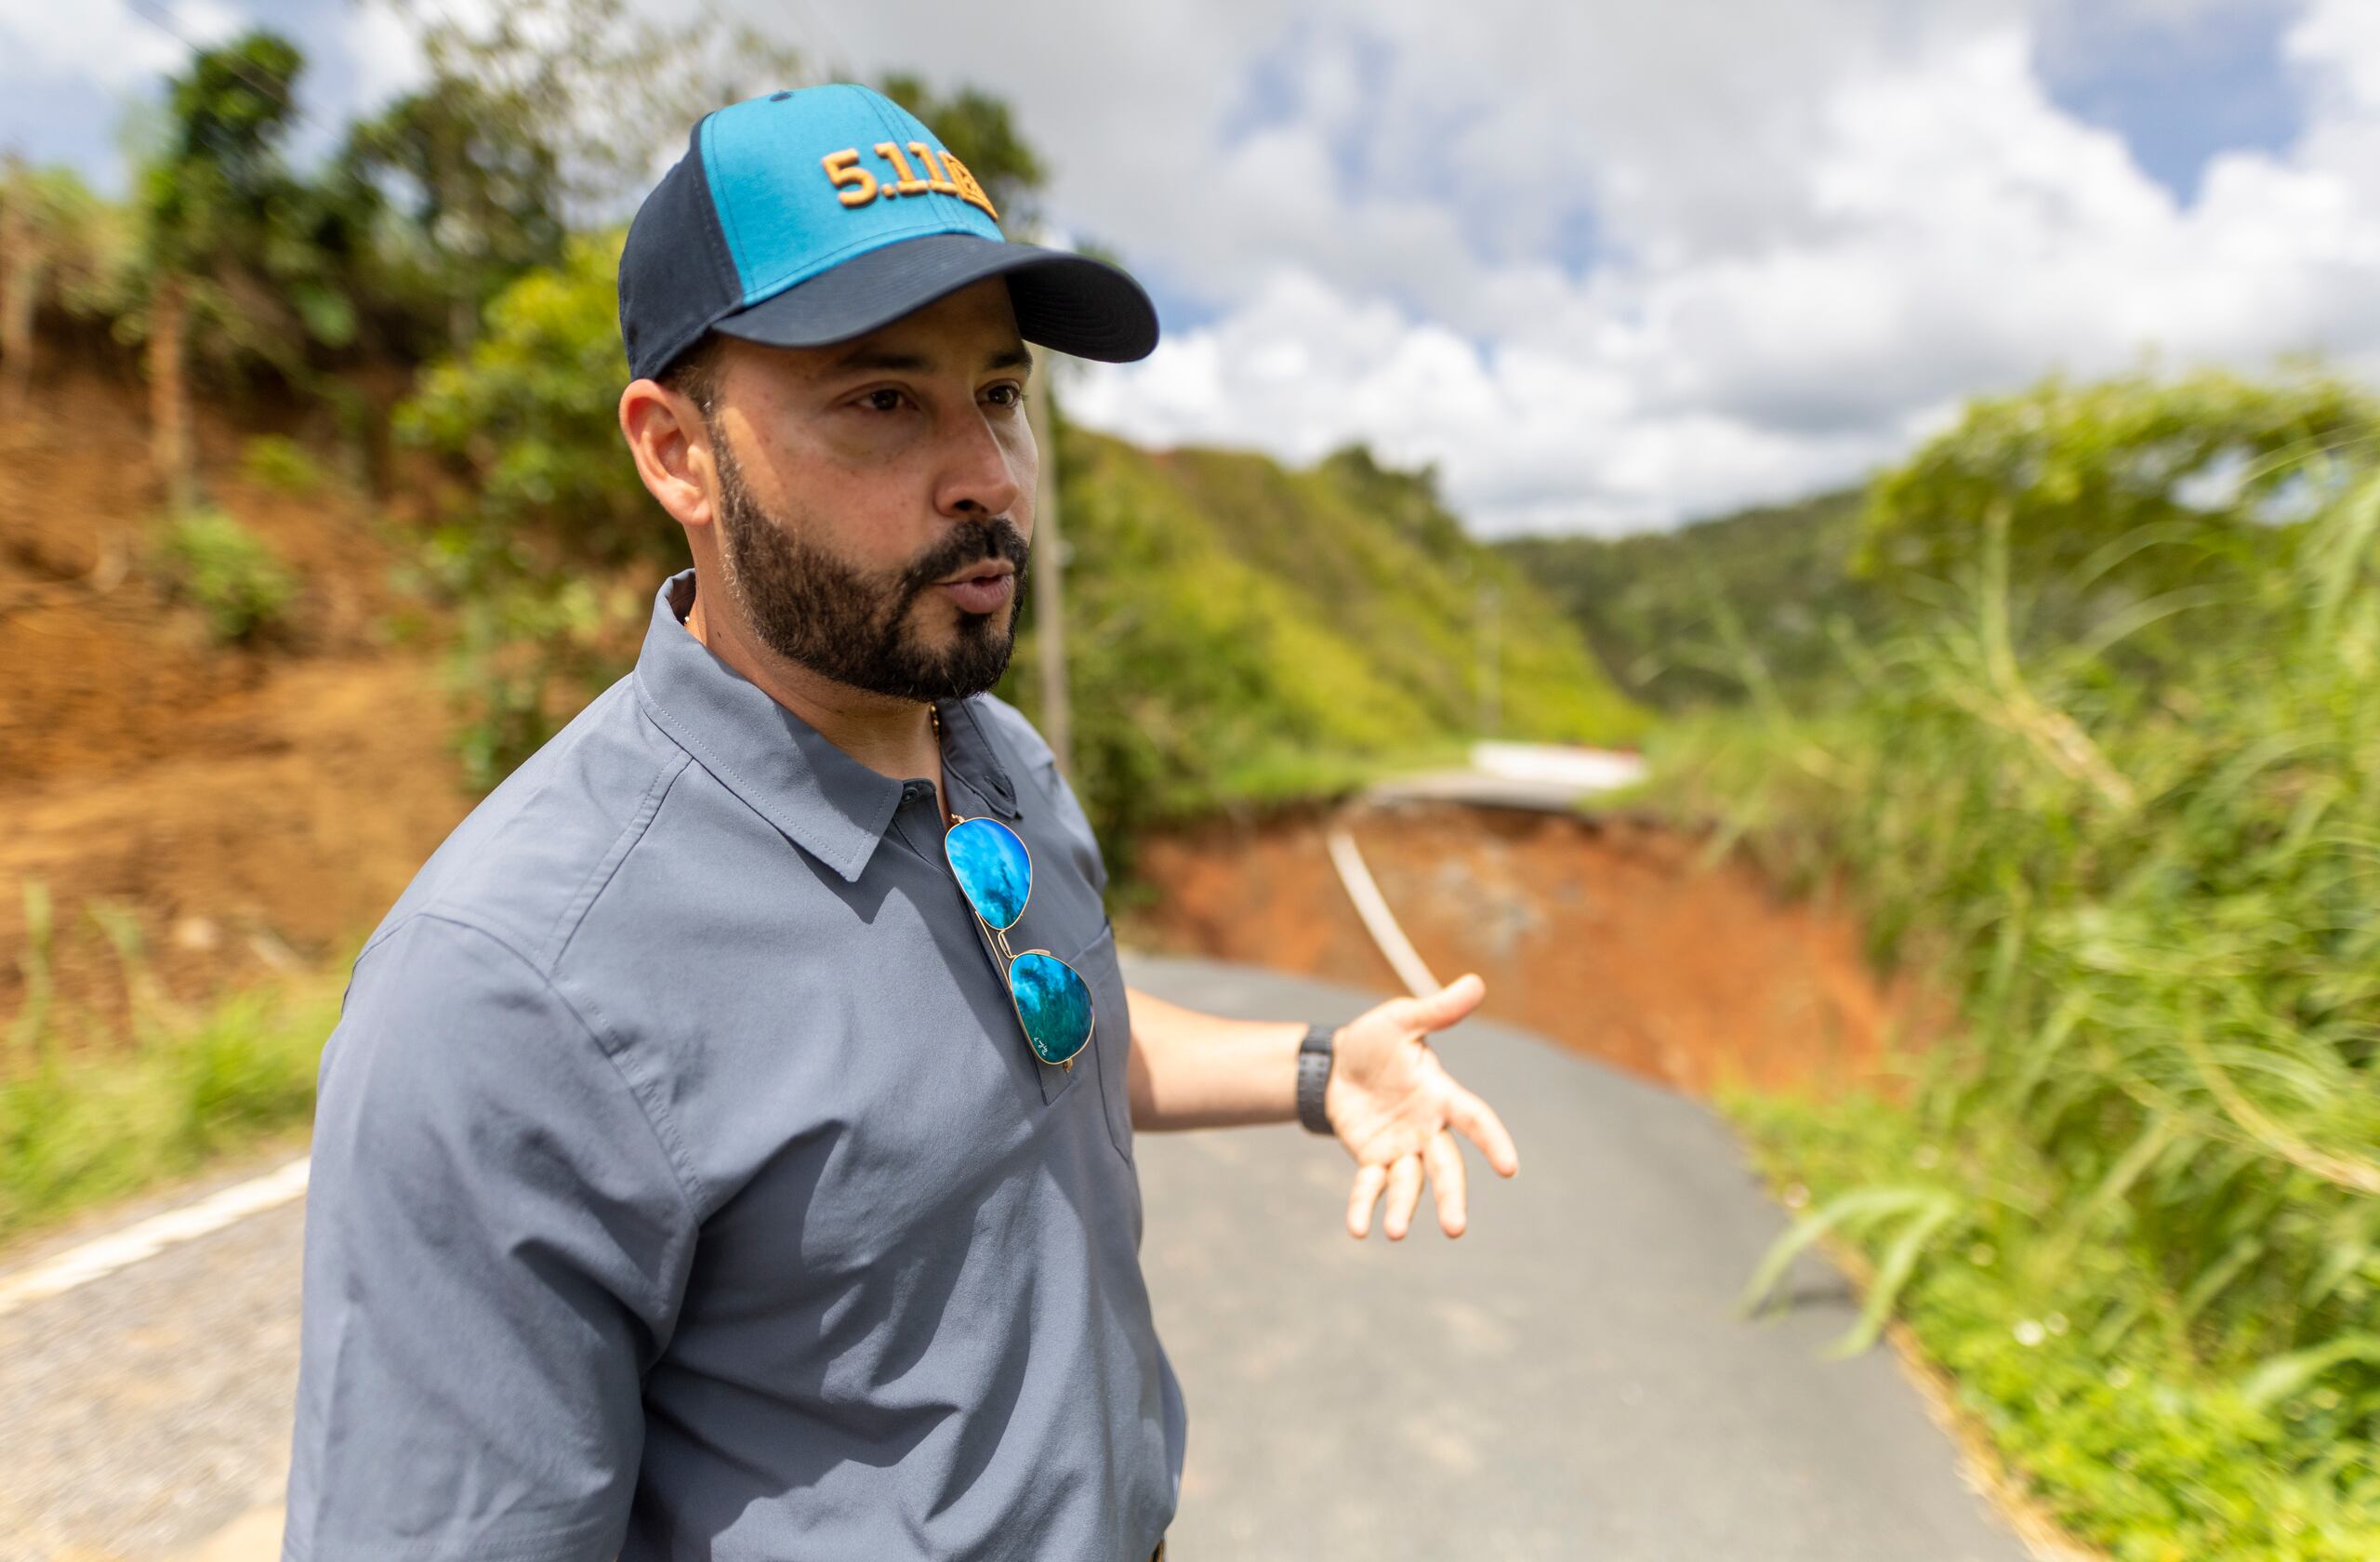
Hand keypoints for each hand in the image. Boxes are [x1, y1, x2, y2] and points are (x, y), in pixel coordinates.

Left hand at [1324, 973, 1519, 1240]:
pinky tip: (1358, 1229)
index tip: (1509, 1167)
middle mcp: (1427, 1128)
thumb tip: (1476, 982)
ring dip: (1403, 1208)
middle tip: (1455, 1229)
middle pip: (1446, 1167)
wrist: (1337, 1065)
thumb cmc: (1377, 1040)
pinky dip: (1364, 1206)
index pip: (1474, 1119)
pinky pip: (1370, 1185)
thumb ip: (1437, 1010)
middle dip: (1451, 1197)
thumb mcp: (1402, 1020)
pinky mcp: (1373, 1159)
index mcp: (1441, 1095)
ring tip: (1395, 1232)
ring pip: (1409, 1184)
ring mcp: (1401, 1148)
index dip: (1493, 1141)